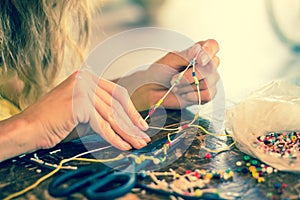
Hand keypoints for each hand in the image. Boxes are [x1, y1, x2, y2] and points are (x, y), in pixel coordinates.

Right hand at [20, 70, 149, 149]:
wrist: (28, 128)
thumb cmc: (53, 121)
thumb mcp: (81, 109)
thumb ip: (99, 109)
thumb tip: (124, 120)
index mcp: (86, 77)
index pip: (116, 94)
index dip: (130, 110)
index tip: (140, 124)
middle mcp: (85, 79)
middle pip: (116, 105)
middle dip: (131, 124)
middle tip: (143, 137)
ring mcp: (82, 89)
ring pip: (111, 116)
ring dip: (126, 132)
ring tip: (137, 144)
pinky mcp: (79, 102)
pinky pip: (102, 124)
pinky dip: (114, 137)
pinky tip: (124, 146)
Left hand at [117, 39, 219, 110]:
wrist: (152, 90)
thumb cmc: (160, 72)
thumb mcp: (170, 60)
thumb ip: (186, 55)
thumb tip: (199, 49)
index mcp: (198, 52)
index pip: (213, 46)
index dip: (209, 51)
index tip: (199, 60)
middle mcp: (206, 65)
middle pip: (211, 67)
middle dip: (190, 75)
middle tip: (174, 78)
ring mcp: (208, 80)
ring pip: (209, 82)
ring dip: (188, 86)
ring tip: (176, 86)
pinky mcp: (206, 94)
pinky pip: (208, 95)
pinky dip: (193, 95)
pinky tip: (183, 94)